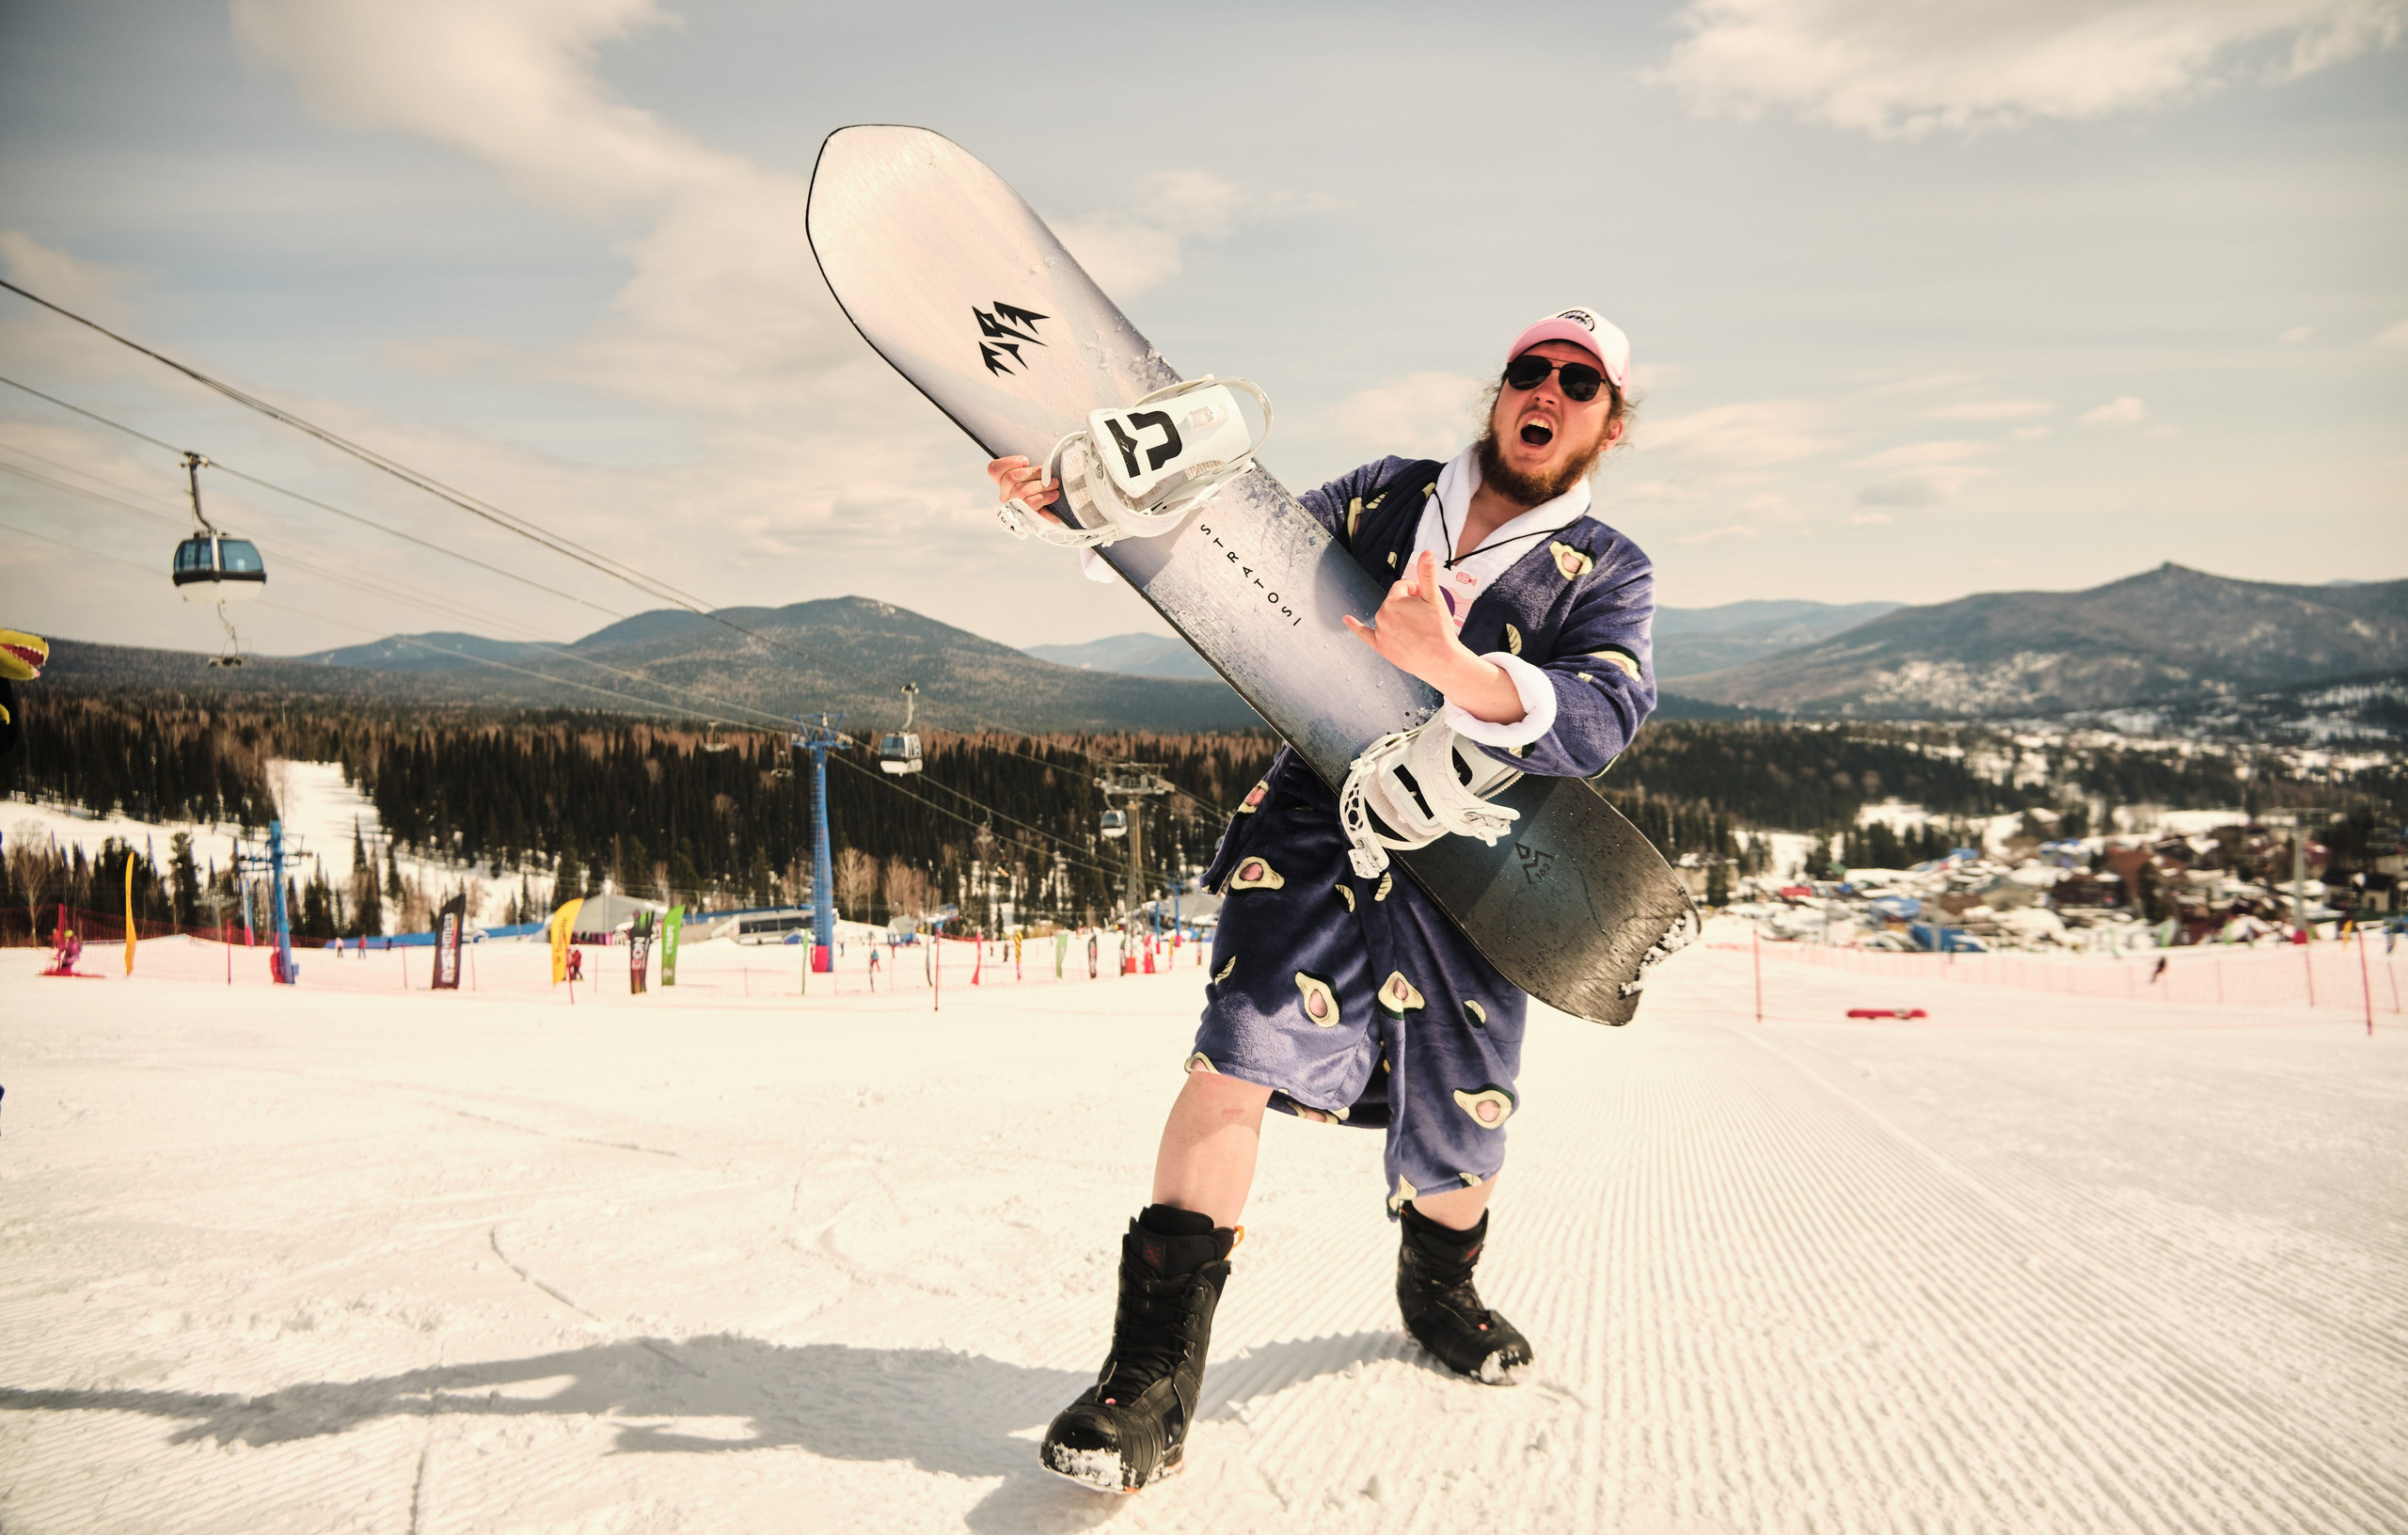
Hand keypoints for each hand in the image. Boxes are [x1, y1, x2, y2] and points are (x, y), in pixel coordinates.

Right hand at [987, 456, 1062, 523]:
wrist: (1058, 512)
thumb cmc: (1046, 490)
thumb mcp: (1038, 476)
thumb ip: (1033, 468)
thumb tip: (1042, 466)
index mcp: (1005, 483)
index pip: (994, 470)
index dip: (1009, 462)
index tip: (1026, 461)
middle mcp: (1006, 495)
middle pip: (1011, 478)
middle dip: (1033, 472)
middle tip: (1049, 472)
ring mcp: (1014, 507)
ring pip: (1020, 491)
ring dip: (1041, 485)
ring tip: (1054, 483)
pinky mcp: (1025, 518)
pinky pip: (1030, 503)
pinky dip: (1044, 497)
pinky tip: (1053, 495)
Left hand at [1342, 550, 1524, 723]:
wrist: (1440, 661)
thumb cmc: (1439, 629)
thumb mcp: (1435, 598)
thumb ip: (1427, 574)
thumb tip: (1427, 551)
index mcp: (1394, 601)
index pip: (1401, 587)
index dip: (1415, 591)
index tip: (1425, 599)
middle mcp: (1382, 615)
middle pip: (1393, 601)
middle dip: (1407, 604)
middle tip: (1424, 617)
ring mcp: (1380, 632)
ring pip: (1386, 617)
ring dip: (1398, 618)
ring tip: (1417, 630)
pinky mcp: (1380, 647)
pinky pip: (1364, 634)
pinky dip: (1355, 626)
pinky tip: (1346, 620)